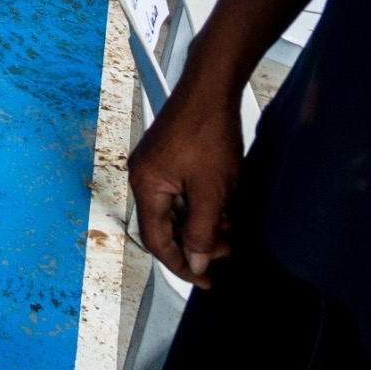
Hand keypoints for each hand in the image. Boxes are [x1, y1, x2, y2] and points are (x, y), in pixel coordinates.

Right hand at [126, 82, 244, 286]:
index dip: (181, 265)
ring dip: (201, 222)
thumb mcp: (211, 192)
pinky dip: (199, 204)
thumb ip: (201, 232)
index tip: (204, 280)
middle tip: (225, 247)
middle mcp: (143, 176)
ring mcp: (153, 164)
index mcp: (145, 186)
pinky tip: (221, 203)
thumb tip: (193, 262)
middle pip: (166, 226)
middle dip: (197, 241)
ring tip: (228, 224)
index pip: (156, 240)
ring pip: (175, 210)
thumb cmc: (207, 132)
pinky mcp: (166, 156)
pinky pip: (179, 192)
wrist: (210, 89)